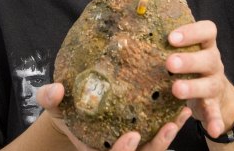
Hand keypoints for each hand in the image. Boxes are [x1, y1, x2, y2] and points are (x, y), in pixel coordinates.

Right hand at [36, 83, 191, 149]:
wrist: (74, 108)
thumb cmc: (65, 108)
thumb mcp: (54, 105)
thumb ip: (50, 99)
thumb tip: (55, 89)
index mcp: (96, 150)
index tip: (132, 135)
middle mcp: (118, 149)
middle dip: (157, 145)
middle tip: (169, 126)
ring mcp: (132, 145)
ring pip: (154, 149)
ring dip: (170, 136)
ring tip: (181, 115)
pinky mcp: (143, 134)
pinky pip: (159, 135)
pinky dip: (172, 124)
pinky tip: (183, 109)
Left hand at [166, 21, 233, 138]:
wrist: (216, 92)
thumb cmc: (190, 65)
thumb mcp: (184, 51)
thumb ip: (167, 43)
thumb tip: (126, 35)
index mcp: (205, 45)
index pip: (208, 30)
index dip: (192, 32)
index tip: (171, 37)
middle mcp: (213, 62)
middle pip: (208, 58)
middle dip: (189, 60)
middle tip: (169, 63)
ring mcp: (215, 83)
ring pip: (209, 84)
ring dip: (193, 87)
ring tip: (176, 89)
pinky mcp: (215, 104)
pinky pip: (216, 113)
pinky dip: (215, 121)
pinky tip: (212, 130)